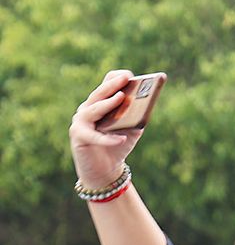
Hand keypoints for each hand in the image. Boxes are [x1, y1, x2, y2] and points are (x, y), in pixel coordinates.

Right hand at [69, 70, 143, 188]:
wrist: (105, 169)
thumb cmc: (118, 145)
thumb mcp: (132, 129)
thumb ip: (138, 117)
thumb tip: (146, 105)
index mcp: (100, 103)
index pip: (105, 85)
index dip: (115, 79)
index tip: (128, 75)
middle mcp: (87, 109)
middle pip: (99, 94)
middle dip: (112, 85)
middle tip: (125, 78)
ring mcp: (80, 121)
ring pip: (93, 109)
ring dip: (107, 104)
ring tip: (121, 98)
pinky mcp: (78, 137)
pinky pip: (95, 136)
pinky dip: (108, 138)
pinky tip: (121, 139)